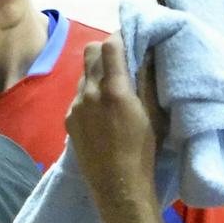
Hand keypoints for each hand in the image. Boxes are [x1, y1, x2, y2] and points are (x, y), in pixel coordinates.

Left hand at [65, 39, 160, 214]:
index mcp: (115, 89)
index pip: (110, 45)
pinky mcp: (68, 119)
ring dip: (97, 72)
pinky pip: (78, 95)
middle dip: (106, 50)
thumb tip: (146, 51)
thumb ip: (148, 79)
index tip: (131, 40)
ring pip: (83, 74)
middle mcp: (90, 93)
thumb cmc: (144, 149)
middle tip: (121, 60)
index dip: (120, 37)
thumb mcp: (154, 112)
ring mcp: (76, 106)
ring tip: (113, 88)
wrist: (118, 185)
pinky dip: (89, 93)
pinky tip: (102, 110)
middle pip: (90, 51)